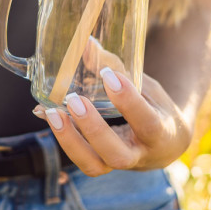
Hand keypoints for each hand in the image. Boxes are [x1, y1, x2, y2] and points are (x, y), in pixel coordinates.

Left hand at [34, 69, 190, 174]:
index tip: (107, 75)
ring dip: (69, 139)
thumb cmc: (155, 108)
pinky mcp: (100, 164)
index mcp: (161, 134)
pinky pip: (79, 157)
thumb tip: (86, 44)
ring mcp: (118, 164)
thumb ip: (119, 70)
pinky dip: (62, 136)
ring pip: (93, 165)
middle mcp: (140, 155)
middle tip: (74, 100)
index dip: (127, 101)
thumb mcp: (147, 87)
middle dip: (92, 129)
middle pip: (116, 155)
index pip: (146, 122)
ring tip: (51, 112)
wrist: (165, 143)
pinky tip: (44, 113)